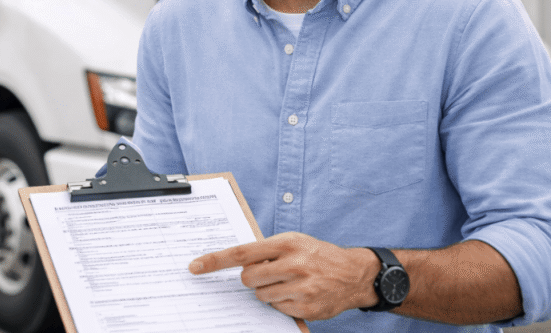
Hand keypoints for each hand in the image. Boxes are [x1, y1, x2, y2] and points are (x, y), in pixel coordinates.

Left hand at [189, 232, 378, 320]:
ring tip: (289, 282)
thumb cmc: (317, 255)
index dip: (215, 260)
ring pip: (261, 296)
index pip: (242, 253)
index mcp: (286, 243)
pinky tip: (299, 293)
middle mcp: (294, 264)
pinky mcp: (307, 307)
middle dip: (252, 279)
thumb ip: (266, 251)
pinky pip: (277, 309)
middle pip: (248, 279)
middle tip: (270, 274)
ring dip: (268, 291)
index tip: (195, 266)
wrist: (355, 274)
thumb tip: (235, 263)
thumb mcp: (294, 242)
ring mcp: (301, 287)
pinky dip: (282, 303)